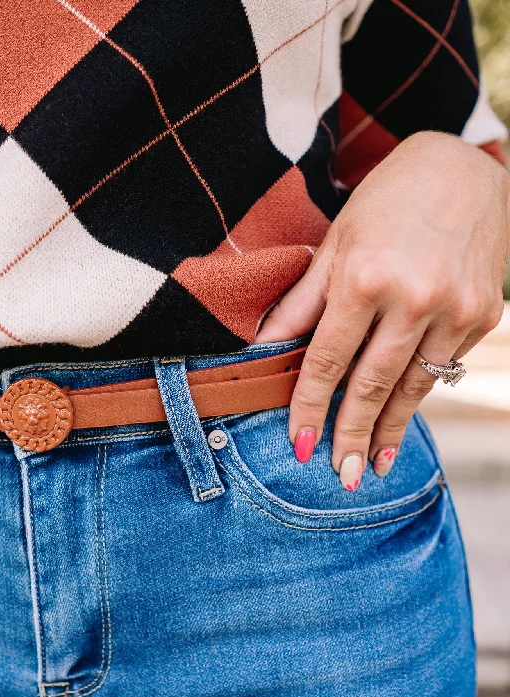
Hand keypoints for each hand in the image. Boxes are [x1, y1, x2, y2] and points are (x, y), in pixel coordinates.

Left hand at [255, 131, 508, 489]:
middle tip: (339, 474)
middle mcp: (415, 298)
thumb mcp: (334, 243)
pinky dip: (419, 396)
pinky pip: (443, 368)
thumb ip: (301, 302)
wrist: (467, 168)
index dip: (310, 407)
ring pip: (413, 386)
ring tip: (371, 464)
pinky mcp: (486, 315)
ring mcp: (457, 310)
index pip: (327, 360)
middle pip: (372, 383)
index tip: (299, 443)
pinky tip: (402, 419)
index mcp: (365, 278)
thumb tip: (263, 346)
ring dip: (390, 429)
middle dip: (352, 433)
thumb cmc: (387, 202)